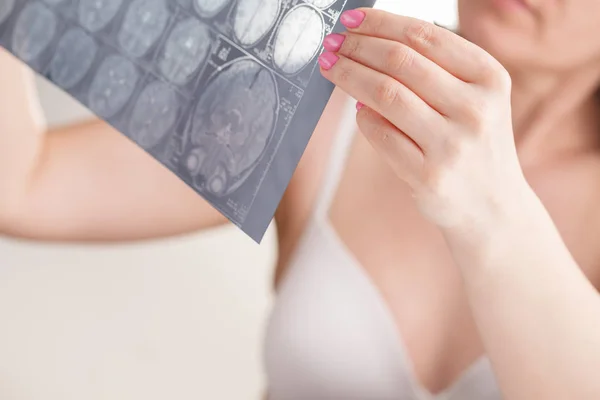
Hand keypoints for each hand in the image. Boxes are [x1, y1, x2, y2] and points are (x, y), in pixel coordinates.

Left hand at [319, 9, 530, 230]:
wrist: (493, 207)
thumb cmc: (476, 144)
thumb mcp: (476, 99)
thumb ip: (437, 69)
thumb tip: (373, 41)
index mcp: (489, 78)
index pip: (424, 35)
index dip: (380, 23)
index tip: (351, 19)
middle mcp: (475, 109)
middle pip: (400, 61)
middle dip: (357, 46)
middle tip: (332, 43)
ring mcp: (452, 145)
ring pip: (385, 94)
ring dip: (349, 75)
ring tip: (330, 67)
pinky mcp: (429, 176)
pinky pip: (381, 135)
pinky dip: (362, 117)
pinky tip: (356, 108)